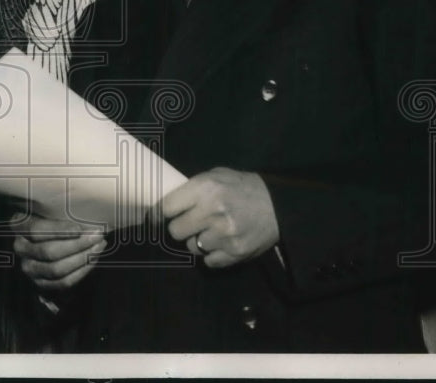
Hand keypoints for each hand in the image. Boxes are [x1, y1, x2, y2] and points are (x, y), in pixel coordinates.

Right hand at [12, 214, 105, 290]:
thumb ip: (59, 212)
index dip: (59, 230)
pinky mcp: (40, 283)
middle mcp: (20, 248)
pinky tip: (93, 259)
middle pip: (49, 252)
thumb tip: (86, 215)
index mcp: (19, 225)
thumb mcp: (47, 210)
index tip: (81, 228)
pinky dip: (81, 272)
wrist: (42, 239)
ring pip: (56, 269)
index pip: (37, 230)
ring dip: (82, 259)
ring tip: (98, 246)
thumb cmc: (50, 218)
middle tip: (97, 236)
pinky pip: (63, 282)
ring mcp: (29, 268)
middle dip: (77, 245)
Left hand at [161, 167, 279, 267]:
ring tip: (212, 231)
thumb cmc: (243, 187)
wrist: (279, 205)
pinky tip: (222, 242)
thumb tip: (165, 203)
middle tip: (191, 222)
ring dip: (198, 241)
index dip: (159, 212)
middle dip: (181, 227)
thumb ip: (192, 188)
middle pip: (175, 231)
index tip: (156, 217)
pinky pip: (208, 261)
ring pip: (192, 247)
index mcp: (206, 188)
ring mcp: (224, 235)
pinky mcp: (235, 253)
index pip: (167, 207)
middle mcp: (212, 212)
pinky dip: (212, 254)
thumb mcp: (217, 176)